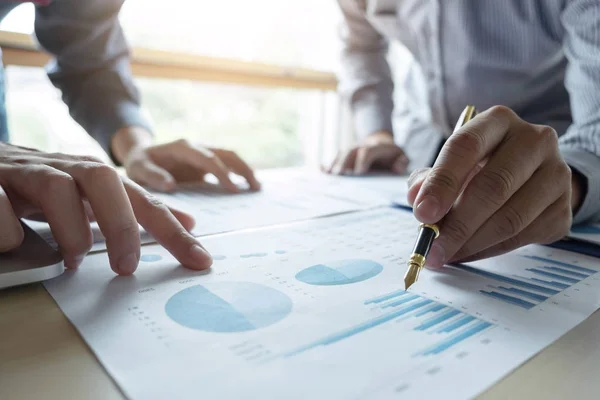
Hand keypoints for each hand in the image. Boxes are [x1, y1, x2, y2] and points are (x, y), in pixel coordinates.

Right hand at [0, 142, 212, 274]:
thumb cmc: (42, 188)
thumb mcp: (91, 198)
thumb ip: (131, 209)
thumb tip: (185, 222)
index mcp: (94, 177)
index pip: (141, 199)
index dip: (172, 229)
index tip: (200, 259)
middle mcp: (65, 167)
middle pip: (104, 180)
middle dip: (122, 224)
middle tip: (125, 267)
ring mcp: (26, 170)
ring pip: (56, 186)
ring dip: (70, 229)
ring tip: (72, 260)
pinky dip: (10, 228)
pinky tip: (15, 244)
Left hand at [112, 127, 259, 191]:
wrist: (140, 155)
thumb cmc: (139, 164)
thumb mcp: (138, 169)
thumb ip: (152, 176)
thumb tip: (171, 185)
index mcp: (182, 147)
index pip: (207, 159)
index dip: (221, 173)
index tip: (233, 188)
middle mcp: (196, 147)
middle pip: (226, 154)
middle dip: (242, 168)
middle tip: (255, 187)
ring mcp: (203, 153)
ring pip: (230, 157)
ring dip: (245, 169)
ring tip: (257, 187)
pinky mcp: (206, 162)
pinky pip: (226, 165)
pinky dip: (239, 174)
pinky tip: (248, 187)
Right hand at [326, 131, 408, 174]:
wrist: (380, 142)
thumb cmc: (392, 155)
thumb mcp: (401, 157)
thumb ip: (402, 162)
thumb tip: (397, 168)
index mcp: (376, 147)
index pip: (368, 151)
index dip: (363, 160)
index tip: (359, 173)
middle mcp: (361, 146)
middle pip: (350, 151)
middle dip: (344, 163)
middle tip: (339, 176)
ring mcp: (351, 150)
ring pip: (341, 154)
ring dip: (334, 164)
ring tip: (329, 176)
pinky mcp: (344, 155)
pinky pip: (334, 158)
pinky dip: (328, 164)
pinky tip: (322, 171)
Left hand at [406, 106, 576, 267]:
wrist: (531, 176)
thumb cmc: (480, 167)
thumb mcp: (451, 165)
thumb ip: (428, 180)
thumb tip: (417, 199)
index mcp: (498, 121)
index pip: (466, 146)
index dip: (442, 182)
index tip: (422, 213)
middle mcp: (534, 140)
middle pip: (493, 186)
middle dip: (457, 224)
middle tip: (432, 247)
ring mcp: (556, 173)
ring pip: (510, 218)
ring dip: (471, 243)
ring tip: (445, 255)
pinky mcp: (563, 207)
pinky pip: (523, 237)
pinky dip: (489, 250)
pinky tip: (468, 252)